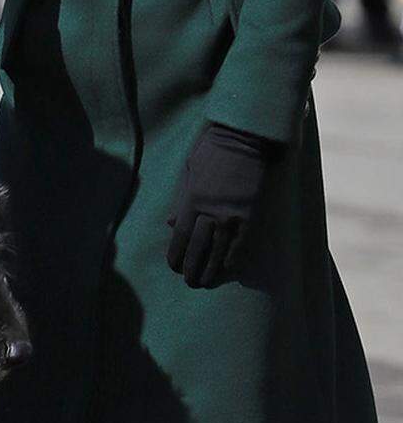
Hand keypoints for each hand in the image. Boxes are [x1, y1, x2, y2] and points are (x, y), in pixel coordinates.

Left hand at [166, 122, 280, 288]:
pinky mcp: (251, 216)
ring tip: (205, 282)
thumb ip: (180, 199)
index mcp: (192, 200)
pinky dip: (232, 259)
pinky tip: (228, 270)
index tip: (174, 266)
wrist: (246, 140)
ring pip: (219, 252)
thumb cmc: (212, 150)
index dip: (176, 255)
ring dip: (211, 270)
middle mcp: (211, 211)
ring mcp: (233, 216)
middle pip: (198, 248)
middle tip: (189, 281)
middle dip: (191, 268)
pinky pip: (240, 245)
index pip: (181, 236)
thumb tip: (171, 223)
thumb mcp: (188, 171)